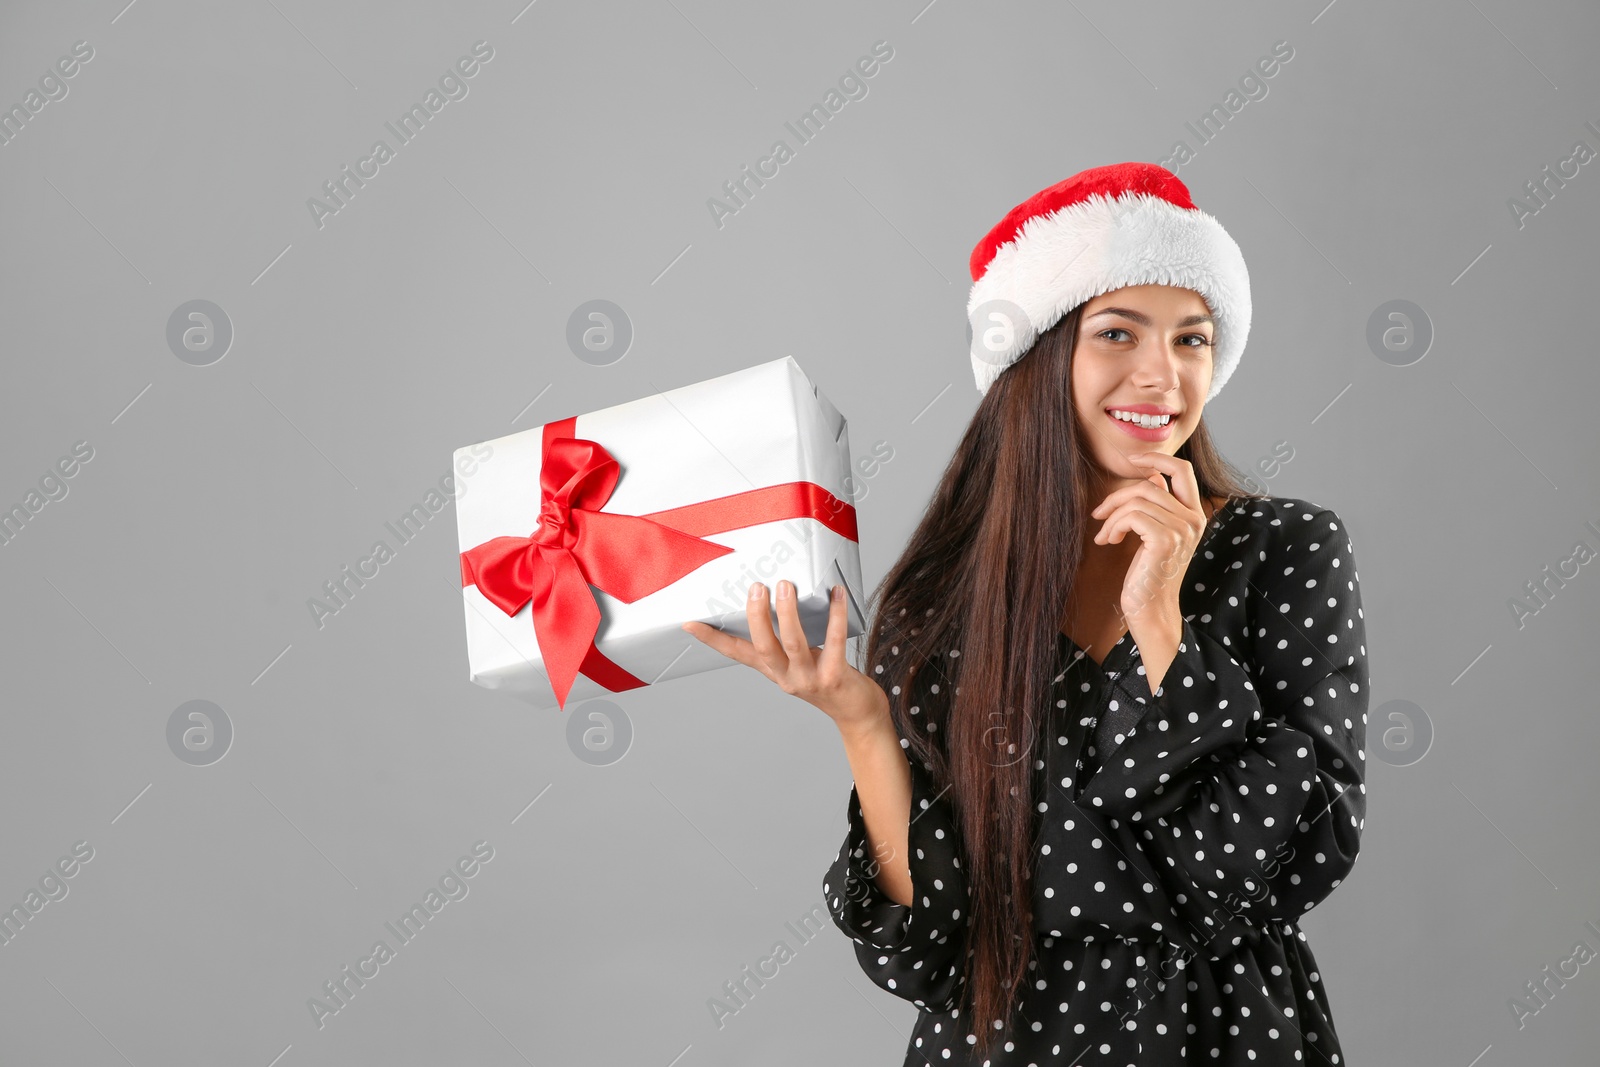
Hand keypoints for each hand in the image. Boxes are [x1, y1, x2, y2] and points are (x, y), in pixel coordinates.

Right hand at [681, 581, 887, 733]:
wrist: (857, 715)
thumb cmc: (829, 680)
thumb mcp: (800, 663)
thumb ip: (788, 640)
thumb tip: (782, 599)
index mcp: (773, 671)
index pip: (737, 654)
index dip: (713, 639)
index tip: (690, 623)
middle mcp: (786, 677)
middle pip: (763, 647)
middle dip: (757, 617)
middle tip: (756, 587)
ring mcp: (810, 679)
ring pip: (793, 644)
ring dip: (788, 613)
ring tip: (786, 586)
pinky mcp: (835, 678)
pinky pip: (834, 643)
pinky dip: (835, 616)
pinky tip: (837, 594)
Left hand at [1088, 452, 1206, 637]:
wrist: (1150, 609)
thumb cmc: (1148, 573)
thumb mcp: (1156, 534)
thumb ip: (1158, 506)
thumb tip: (1152, 477)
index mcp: (1195, 515)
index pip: (1182, 470)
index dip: (1156, 457)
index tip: (1132, 460)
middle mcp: (1194, 519)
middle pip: (1149, 484)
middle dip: (1117, 496)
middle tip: (1098, 514)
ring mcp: (1182, 529)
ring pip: (1136, 500)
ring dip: (1111, 517)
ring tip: (1104, 536)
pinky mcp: (1166, 539)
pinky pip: (1131, 516)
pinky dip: (1113, 526)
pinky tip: (1108, 542)